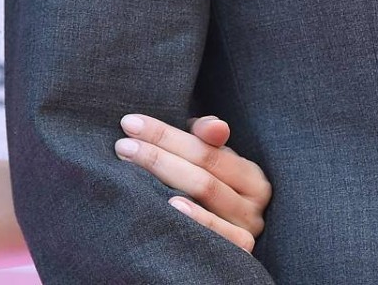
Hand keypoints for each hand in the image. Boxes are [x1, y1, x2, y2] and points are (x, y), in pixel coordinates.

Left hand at [115, 113, 271, 252]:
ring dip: (166, 175)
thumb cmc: (211, 199)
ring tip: (131, 165)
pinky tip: (169, 204)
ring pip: (206, 191)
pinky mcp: (238, 253)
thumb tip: (214, 126)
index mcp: (252, 177)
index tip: (132, 124)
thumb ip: (209, 139)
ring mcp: (247, 229)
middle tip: (122, 145)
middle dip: (160, 153)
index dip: (168, 134)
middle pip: (203, 169)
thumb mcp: (214, 168)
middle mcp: (254, 203)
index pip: (208, 148)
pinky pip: (217, 232)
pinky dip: (194, 216)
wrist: (219, 248)